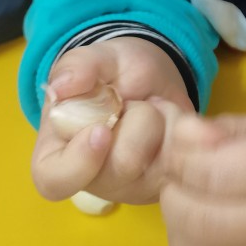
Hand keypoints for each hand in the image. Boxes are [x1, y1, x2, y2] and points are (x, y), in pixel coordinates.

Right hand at [31, 37, 193, 204]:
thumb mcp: (96, 58)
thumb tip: (59, 88)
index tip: (102, 130)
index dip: (79, 162)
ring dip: (163, 120)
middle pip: (122, 168)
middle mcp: (94, 180)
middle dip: (137, 120)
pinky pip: (189, 158)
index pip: (55, 180)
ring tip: (150, 108)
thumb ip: (77, 67)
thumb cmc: (113, 73)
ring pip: (160, 162)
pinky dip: (184, 128)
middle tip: (130, 102)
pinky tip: (171, 119)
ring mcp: (134, 187)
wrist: (153, 77)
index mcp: (58, 156)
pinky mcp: (168, 182)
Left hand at [158, 111, 245, 245]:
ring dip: (175, 229)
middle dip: (173, 199)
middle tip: (173, 183)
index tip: (177, 154)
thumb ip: (221, 129)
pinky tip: (191, 235)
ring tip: (182, 206)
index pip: (215, 174)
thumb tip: (180, 136)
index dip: (181, 163)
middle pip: (204, 221)